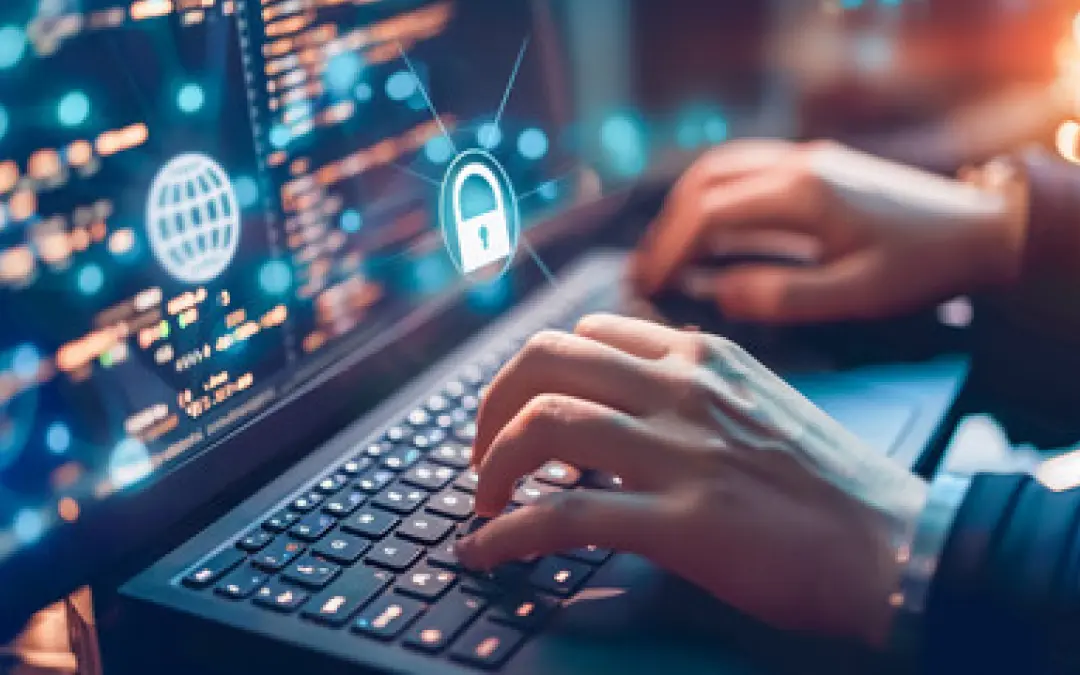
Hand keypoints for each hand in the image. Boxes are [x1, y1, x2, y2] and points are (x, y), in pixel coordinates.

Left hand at [456, 314, 928, 646]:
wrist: (895, 545)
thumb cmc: (828, 483)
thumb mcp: (756, 402)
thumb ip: (688, 390)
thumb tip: (613, 407)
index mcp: (701, 355)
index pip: (585, 333)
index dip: (532, 373)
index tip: (516, 412)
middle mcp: (683, 387)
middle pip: (544, 359)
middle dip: (489, 405)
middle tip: (481, 453)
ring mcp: (682, 450)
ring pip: (542, 424)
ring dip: (490, 465)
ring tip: (483, 501)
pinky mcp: (684, 521)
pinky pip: (565, 515)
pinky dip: (508, 533)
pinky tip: (485, 550)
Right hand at [632, 140, 1027, 323]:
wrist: (979, 229)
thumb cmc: (921, 267)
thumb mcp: (854, 295)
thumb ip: (782, 296)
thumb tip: (720, 294)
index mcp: (801, 195)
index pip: (709, 213)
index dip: (670, 249)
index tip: (648, 283)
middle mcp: (796, 165)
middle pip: (704, 181)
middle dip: (667, 225)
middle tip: (646, 269)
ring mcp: (806, 158)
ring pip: (721, 167)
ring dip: (686, 206)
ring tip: (668, 251)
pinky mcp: (816, 165)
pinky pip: (746, 169)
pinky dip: (714, 196)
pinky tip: (709, 230)